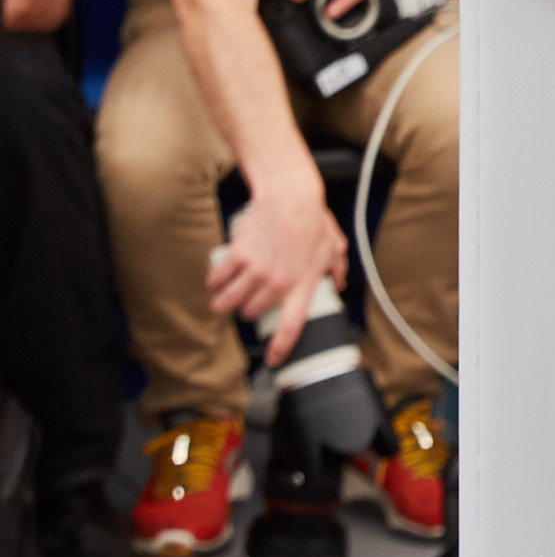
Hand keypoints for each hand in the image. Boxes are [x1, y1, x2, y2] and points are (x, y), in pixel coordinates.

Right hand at [206, 177, 348, 353]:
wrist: (290, 196)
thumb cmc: (312, 220)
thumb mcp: (333, 246)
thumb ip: (336, 267)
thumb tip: (338, 282)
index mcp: (301, 284)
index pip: (291, 326)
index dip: (281, 348)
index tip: (273, 360)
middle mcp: (277, 283)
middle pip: (250, 314)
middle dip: (247, 311)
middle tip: (249, 301)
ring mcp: (256, 271)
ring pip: (227, 303)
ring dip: (224, 303)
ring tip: (226, 296)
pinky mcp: (237, 256)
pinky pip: (216, 280)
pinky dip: (214, 282)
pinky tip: (217, 280)